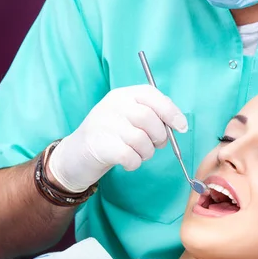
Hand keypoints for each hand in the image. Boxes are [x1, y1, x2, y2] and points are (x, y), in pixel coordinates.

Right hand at [48, 85, 187, 192]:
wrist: (76, 155)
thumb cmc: (111, 137)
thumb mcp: (128, 118)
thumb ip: (151, 116)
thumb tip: (178, 125)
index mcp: (123, 95)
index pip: (151, 95)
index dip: (171, 111)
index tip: (181, 127)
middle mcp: (112, 105)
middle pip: (149, 118)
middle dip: (160, 136)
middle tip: (156, 145)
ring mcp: (103, 124)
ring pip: (141, 140)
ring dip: (147, 153)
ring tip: (140, 154)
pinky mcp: (99, 145)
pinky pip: (130, 156)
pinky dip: (135, 163)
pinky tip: (129, 163)